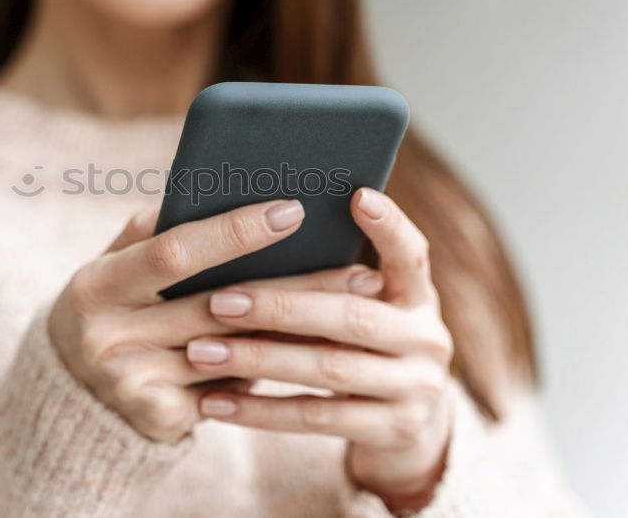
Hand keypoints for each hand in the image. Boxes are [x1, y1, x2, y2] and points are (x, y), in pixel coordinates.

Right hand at [48, 197, 339, 443]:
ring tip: (355, 308)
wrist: (73, 395)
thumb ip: (152, 233)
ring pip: (236, 353)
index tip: (292, 212)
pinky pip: (232, 389)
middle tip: (357, 268)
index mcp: (94, 286)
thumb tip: (216, 189)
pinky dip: (276, 368)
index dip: (232, 233)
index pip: (173, 253)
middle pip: (220, 308)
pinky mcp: (160, 419)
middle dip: (295, 288)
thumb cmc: (110, 308)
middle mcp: (109, 338)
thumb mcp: (113, 267)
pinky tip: (321, 350)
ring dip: (300, 331)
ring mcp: (134, 384)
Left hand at [186, 188, 454, 509]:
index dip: (389, 226)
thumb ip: (329, 279)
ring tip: (200, 351)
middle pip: (351, 317)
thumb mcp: (366, 307)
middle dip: (280, 308)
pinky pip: (314, 418)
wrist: (407, 425)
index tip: (358, 196)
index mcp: (417, 295)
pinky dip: (259, 410)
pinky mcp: (391, 431)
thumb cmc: (362, 344)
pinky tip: (213, 401)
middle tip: (218, 301)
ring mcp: (414, 388)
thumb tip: (254, 227)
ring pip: (327, 368)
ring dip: (257, 359)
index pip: (412, 253)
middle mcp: (427, 338)